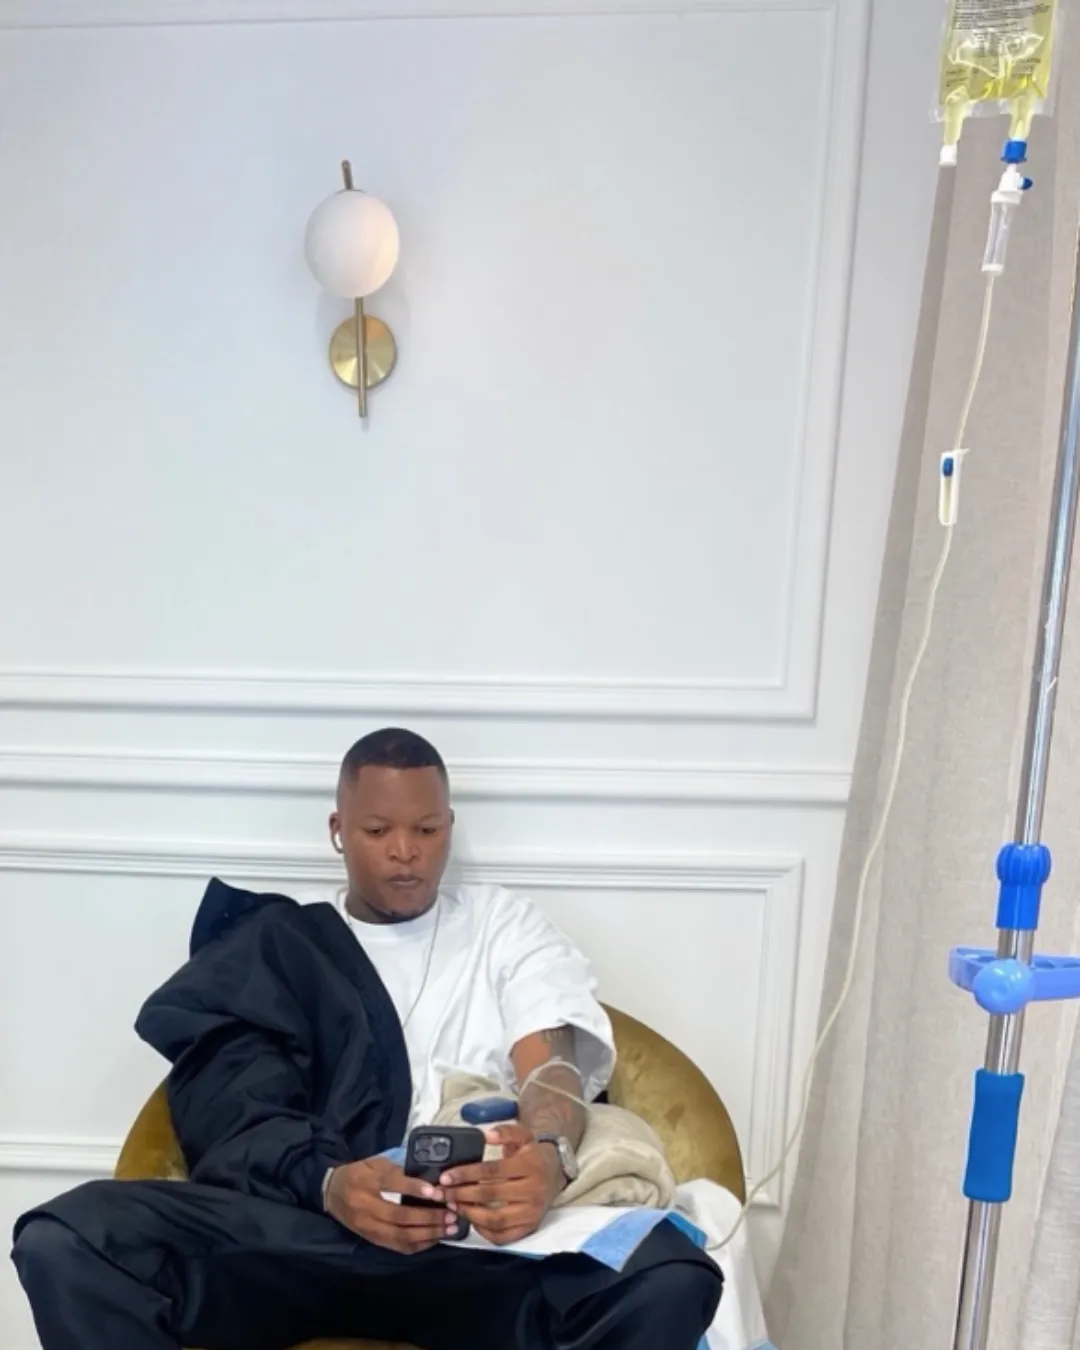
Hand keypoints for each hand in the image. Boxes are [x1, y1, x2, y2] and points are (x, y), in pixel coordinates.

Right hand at [324, 1157, 458, 1253]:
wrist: (332, 1193)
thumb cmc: (358, 1173)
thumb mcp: (374, 1163)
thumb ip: (396, 1170)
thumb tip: (426, 1179)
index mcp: (365, 1181)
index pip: (391, 1184)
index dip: (413, 1188)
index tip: (435, 1191)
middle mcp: (365, 1207)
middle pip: (399, 1215)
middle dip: (428, 1217)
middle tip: (451, 1214)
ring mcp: (368, 1227)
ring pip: (400, 1235)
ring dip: (428, 1233)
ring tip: (449, 1228)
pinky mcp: (372, 1239)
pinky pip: (398, 1246)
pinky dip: (419, 1244)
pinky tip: (435, 1238)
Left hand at [440, 1124, 564, 1245]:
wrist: (556, 1172)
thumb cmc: (533, 1154)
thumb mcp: (524, 1135)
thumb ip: (506, 1132)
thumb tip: (487, 1136)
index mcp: (529, 1166)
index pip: (492, 1171)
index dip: (466, 1174)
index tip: (445, 1177)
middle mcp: (533, 1191)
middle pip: (490, 1195)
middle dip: (461, 1194)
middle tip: (441, 1193)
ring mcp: (532, 1213)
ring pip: (495, 1220)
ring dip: (469, 1214)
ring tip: (452, 1206)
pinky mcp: (530, 1228)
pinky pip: (503, 1236)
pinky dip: (484, 1232)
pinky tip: (471, 1220)